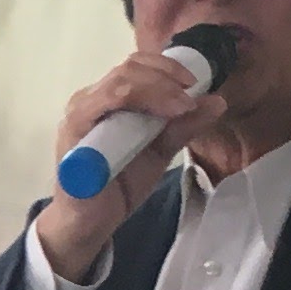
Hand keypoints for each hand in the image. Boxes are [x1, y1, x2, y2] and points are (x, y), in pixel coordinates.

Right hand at [34, 51, 234, 282]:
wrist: (89, 223)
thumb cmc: (117, 185)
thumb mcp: (159, 152)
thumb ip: (182, 126)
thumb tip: (216, 101)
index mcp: (109, 98)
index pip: (137, 66)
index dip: (168, 66)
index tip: (197, 82)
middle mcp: (90, 100)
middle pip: (128, 69)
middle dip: (166, 76)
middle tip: (194, 91)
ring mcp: (79, 116)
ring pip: (117, 84)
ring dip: (156, 89)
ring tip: (183, 104)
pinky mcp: (74, 135)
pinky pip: (102, 109)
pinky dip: (134, 110)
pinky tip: (158, 121)